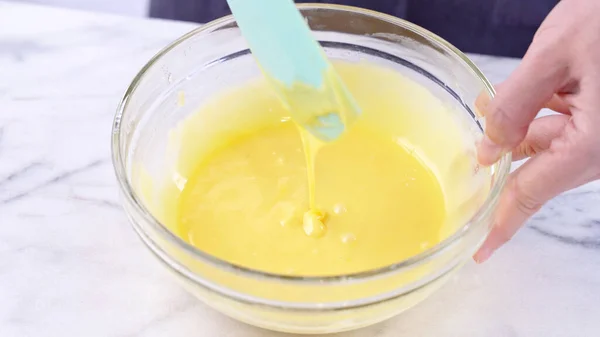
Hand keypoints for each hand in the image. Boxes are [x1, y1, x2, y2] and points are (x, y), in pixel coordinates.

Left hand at [474, 0, 599, 262]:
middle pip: (540, 167)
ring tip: (489, 104)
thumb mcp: (558, 52)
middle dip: (503, 152)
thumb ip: (516, 103)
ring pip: (554, 140)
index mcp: (592, 143)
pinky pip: (573, 121)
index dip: (502, 224)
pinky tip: (530, 87)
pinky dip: (546, 107)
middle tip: (472, 138)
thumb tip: (489, 147)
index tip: (480, 251)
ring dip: (521, 125)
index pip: (532, 194)